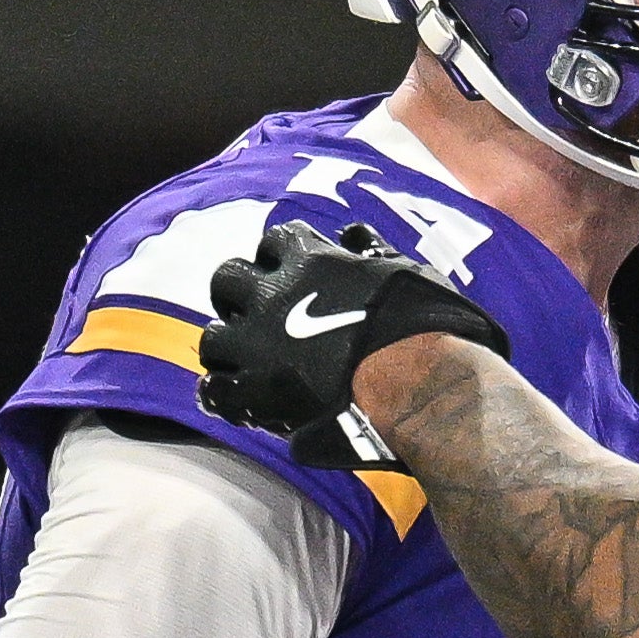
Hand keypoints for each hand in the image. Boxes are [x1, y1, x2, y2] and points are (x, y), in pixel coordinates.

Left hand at [195, 221, 510, 471]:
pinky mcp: (257, 392)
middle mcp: (273, 294)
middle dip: (240, 294)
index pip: (276, 241)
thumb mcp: (405, 271)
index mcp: (309, 259)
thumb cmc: (425, 326)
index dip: (283, 258)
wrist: (421, 385)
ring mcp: (258, 344)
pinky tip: (239, 401)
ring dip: (228, 345)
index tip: (294, 274)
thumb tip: (352, 235)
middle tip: (259, 314)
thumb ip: (372, 252)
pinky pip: (216, 391)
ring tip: (248, 361)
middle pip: (229, 279)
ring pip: (213, 336)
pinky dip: (224, 396)